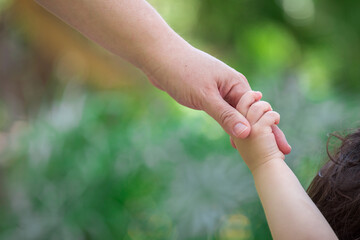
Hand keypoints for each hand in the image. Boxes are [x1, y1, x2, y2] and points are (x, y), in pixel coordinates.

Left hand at [143, 43, 290, 153]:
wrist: (160, 58)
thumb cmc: (182, 72)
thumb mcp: (205, 97)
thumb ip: (226, 116)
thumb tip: (248, 134)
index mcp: (237, 85)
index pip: (259, 112)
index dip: (271, 131)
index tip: (282, 149)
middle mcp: (232, 88)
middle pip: (252, 115)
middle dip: (265, 133)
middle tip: (281, 152)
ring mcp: (220, 91)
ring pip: (238, 116)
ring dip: (248, 132)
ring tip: (261, 151)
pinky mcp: (209, 95)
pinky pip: (225, 114)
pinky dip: (232, 126)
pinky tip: (234, 139)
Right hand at [233, 91, 286, 171]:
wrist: (266, 169)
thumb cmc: (261, 155)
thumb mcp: (250, 136)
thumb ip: (247, 124)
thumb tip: (250, 114)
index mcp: (233, 129)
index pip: (235, 107)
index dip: (245, 100)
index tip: (255, 96)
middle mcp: (236, 128)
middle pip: (242, 103)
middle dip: (253, 97)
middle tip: (260, 98)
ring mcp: (246, 129)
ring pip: (257, 107)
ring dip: (267, 107)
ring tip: (272, 115)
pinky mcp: (258, 132)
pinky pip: (268, 115)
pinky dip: (274, 116)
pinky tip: (276, 121)